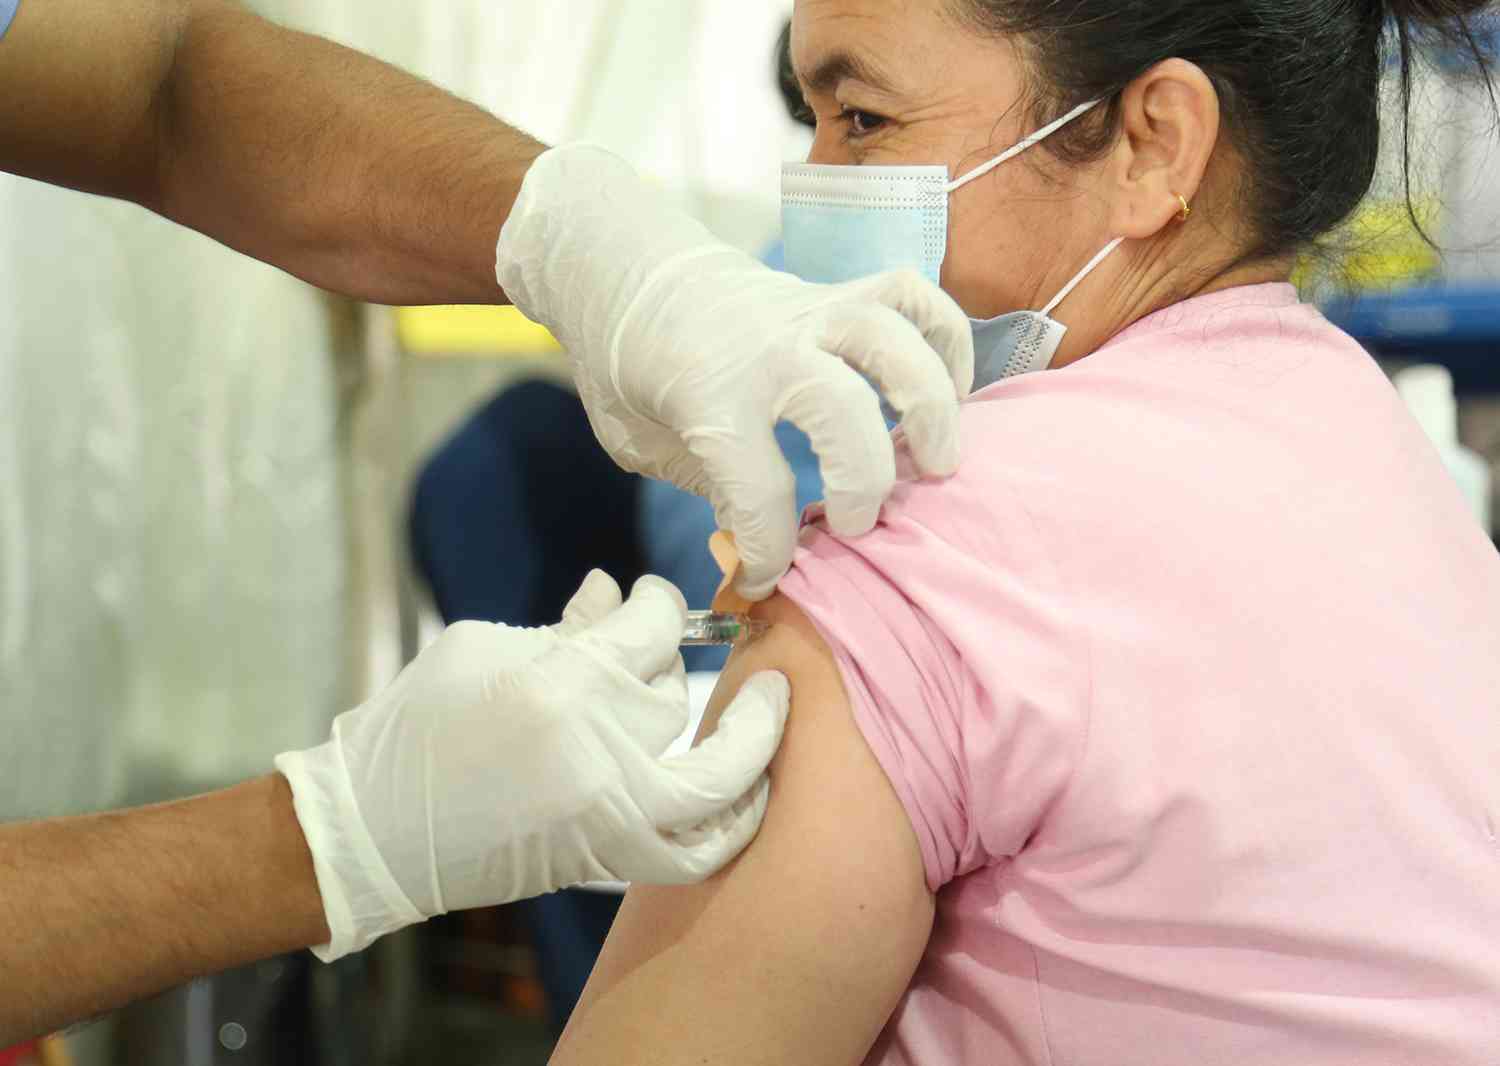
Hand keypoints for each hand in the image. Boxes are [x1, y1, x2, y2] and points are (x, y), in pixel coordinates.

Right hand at [274, 571, 788, 961]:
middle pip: (679, 692)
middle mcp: (598, 752)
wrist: (374, 833)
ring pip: (715, 775)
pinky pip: (698, 851)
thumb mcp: (480, 648)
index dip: (661, 603)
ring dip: (748, 738)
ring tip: (766, 707)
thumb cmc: (418, 726)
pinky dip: (734, 824)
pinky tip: (754, 790)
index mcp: (562, 685)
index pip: (653, 627)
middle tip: (658, 652)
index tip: (651, 599)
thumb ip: (565, 625)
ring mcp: (609, 816)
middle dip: (675, 660)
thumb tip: (616, 590)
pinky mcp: (607, 861)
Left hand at [497, 145, 973, 599]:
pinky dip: (944, 338)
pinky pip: (909, 295)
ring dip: (930, 406)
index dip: (770, 552)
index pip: (758, 491)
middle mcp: (769, 349)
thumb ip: (701, 484)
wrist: (628, 271)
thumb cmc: (628, 368)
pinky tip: (949, 391)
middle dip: (864, 482)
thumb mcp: (636, 442)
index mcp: (709, 397)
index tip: (769, 577)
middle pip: (843, 412)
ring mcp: (810, 312)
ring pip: (893, 340)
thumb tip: (763, 533)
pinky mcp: (837, 291)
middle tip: (861, 526)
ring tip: (937, 463)